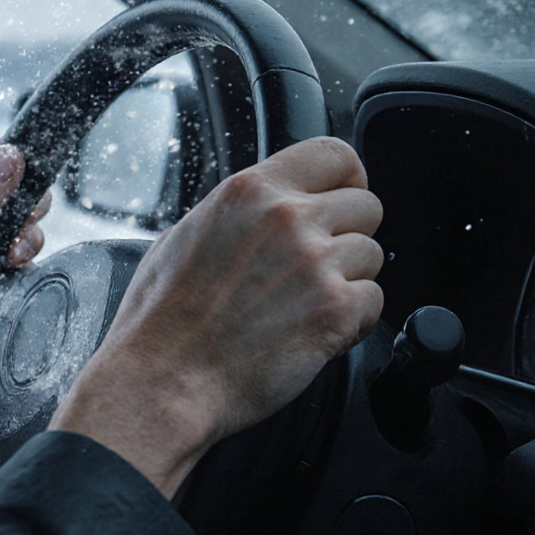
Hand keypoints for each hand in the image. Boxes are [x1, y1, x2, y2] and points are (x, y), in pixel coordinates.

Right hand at [49, 137, 383, 496]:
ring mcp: (316, 264)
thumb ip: (238, 214)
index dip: (345, 178)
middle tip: (312, 266)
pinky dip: (351, 320)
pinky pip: (374, 302)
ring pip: (373, 255)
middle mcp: (287, 219)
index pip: (334, 154)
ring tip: (300, 304)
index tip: (338, 197)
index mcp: (248, 193)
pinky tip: (309, 330)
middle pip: (366, 205)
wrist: (162, 381)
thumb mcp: (183, 236)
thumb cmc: (160, 321)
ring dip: (348, 280)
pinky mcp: (335, 311)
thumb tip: (266, 210)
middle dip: (346, 235)